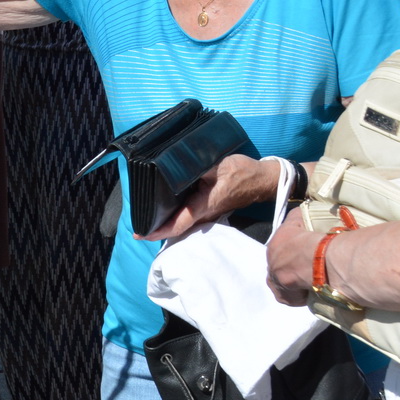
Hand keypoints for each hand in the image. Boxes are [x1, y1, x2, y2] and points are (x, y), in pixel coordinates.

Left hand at [139, 154, 279, 240]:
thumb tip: (174, 165)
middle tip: (136, 224)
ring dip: (166, 221)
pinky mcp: (211, 209)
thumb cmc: (241, 172)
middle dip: (156, 227)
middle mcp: (204, 215)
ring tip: (145, 217)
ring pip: (183, 222)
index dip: (158, 231)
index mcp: (202, 206)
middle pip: (176, 227)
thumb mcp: (217, 164)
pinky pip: (190, 216)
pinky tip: (166, 207)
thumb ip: (194, 165)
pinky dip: (176, 215)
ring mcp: (209, 214)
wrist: (263, 179)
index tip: (140, 235)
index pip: (177, 224)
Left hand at [266, 207, 320, 304]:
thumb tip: (300, 215)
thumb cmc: (309, 237)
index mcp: (273, 247)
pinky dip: (302, 295)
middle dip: (293, 268)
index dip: (293, 254)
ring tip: (312, 281)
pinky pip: (292, 297)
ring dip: (296, 283)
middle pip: (282, 268)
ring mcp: (276, 282)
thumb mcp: (298, 218)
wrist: (316, 259)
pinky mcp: (284, 297)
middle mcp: (270, 265)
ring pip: (285, 284)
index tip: (305, 256)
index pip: (281, 251)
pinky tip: (313, 290)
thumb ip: (295, 219)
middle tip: (310, 270)